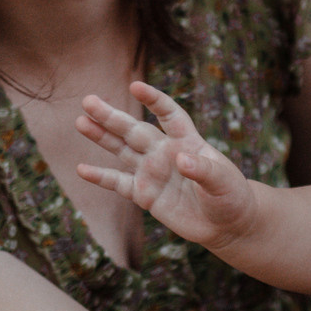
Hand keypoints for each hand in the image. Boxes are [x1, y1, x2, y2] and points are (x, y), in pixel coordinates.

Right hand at [76, 82, 256, 251]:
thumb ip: (203, 170)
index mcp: (187, 141)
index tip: (136, 87)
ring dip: (102, 137)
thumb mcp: (222, 181)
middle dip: (112, 117)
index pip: (168, 114)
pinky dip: (101, 177)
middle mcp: (165, 152)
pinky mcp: (144, 194)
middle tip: (89, 101)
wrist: (226, 224)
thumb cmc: (230, 196)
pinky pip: (118, 183)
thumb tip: (181, 160)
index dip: (154, 100)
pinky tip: (82, 169)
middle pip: (135, 130)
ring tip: (81, 121)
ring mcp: (152, 172)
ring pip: (122, 150)